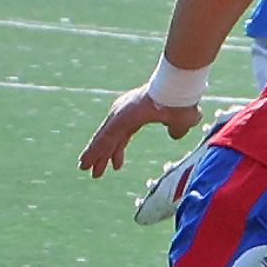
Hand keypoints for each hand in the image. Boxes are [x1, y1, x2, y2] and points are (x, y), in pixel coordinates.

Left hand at [79, 88, 196, 176]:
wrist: (180, 93)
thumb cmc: (183, 104)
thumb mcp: (182, 122)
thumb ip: (176, 129)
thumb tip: (175, 134)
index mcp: (139, 115)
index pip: (123, 136)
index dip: (118, 151)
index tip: (116, 165)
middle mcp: (125, 113)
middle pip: (110, 139)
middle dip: (103, 155)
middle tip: (95, 172)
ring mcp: (119, 115)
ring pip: (103, 140)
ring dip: (93, 155)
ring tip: (83, 168)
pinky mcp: (117, 119)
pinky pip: (102, 139)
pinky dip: (93, 151)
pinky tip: (85, 162)